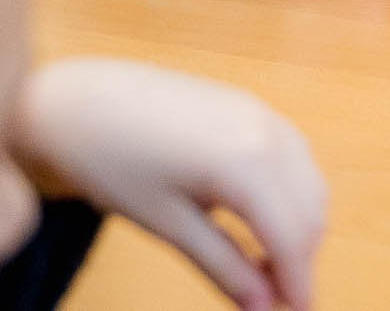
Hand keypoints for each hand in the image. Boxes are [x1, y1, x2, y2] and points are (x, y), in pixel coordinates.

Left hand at [13, 59, 326, 310]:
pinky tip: (260, 220)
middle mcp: (268, 131)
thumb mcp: (167, 224)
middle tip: (272, 300)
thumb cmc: (113, 161)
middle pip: (310, 212)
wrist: (79, 100)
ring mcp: (264, 113)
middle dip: (300, 260)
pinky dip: (290, 196)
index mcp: (245, 161)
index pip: (292, 237)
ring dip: (298, 228)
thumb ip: (223, 265)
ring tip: (262, 266)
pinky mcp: (253, 107)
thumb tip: (261, 308)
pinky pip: (294, 158)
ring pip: (309, 184)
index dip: (298, 284)